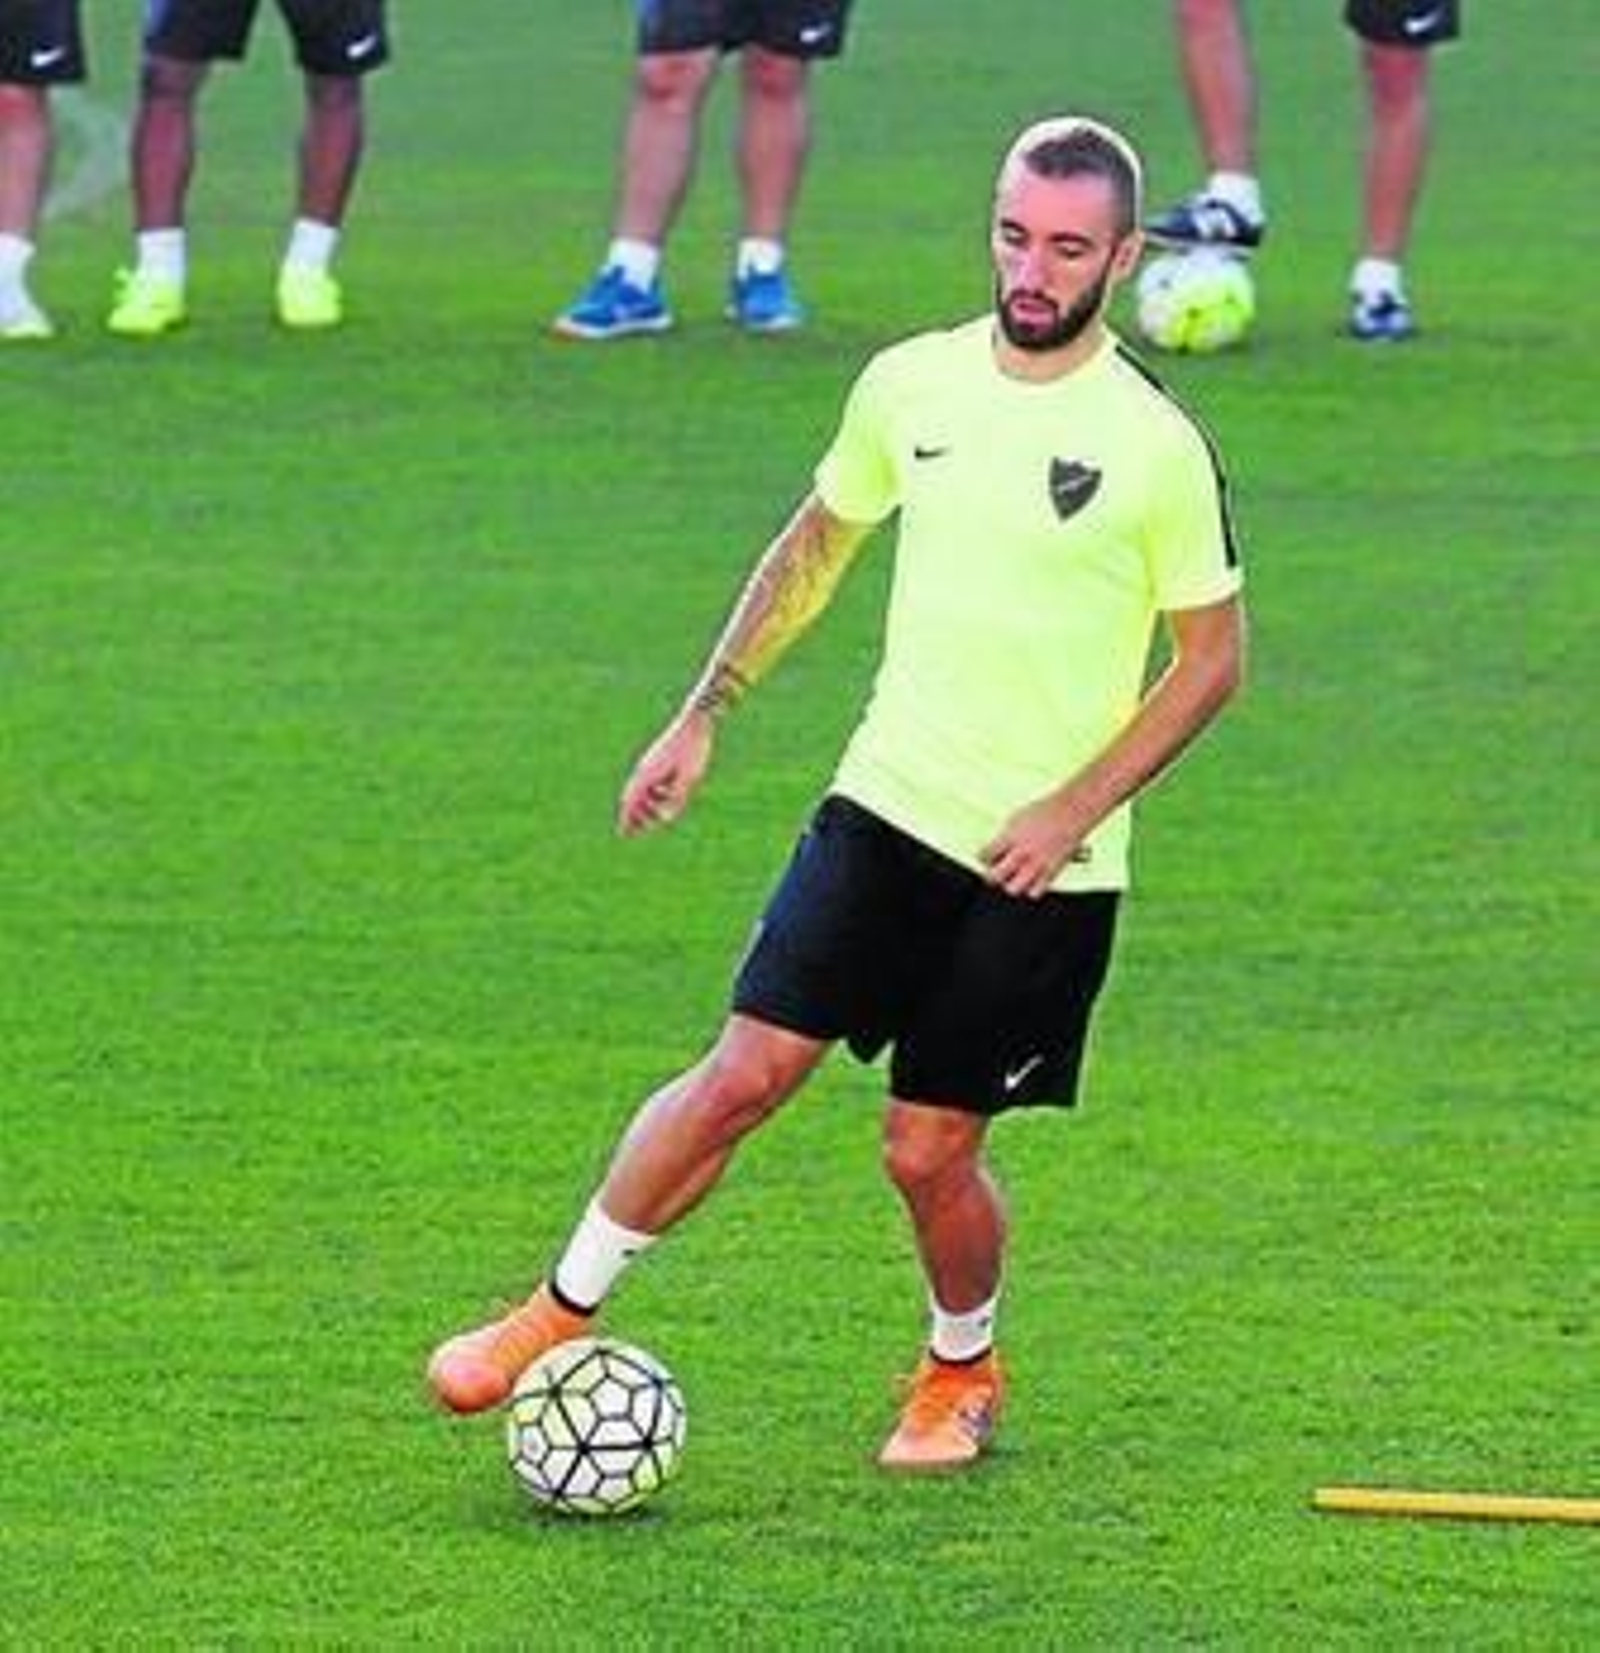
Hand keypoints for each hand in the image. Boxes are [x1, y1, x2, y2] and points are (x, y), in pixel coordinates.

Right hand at [617, 711, 714, 835]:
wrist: (695, 721)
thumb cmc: (693, 749)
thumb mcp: (689, 779)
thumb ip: (677, 800)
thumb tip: (665, 819)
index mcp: (649, 774)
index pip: (631, 801)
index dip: (626, 819)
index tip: (623, 834)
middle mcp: (645, 768)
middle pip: (632, 796)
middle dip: (633, 815)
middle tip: (632, 832)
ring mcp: (650, 761)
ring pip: (641, 788)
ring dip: (644, 804)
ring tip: (653, 817)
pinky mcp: (658, 757)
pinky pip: (649, 780)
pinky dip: (652, 793)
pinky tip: (664, 796)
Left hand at [980, 791, 1093, 898]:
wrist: (1072, 811)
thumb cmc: (1046, 811)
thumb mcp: (1016, 817)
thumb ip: (1005, 836)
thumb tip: (995, 850)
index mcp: (1011, 837)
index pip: (986, 855)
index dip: (982, 859)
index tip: (985, 859)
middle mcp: (1022, 852)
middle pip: (995, 876)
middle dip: (991, 876)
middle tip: (994, 873)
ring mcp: (1037, 864)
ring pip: (1013, 889)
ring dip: (1010, 884)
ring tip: (1012, 878)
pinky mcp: (1051, 872)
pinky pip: (1035, 892)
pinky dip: (1030, 889)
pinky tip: (1031, 880)